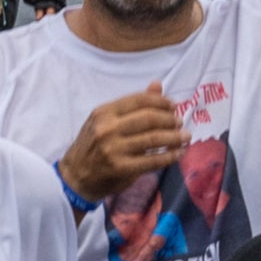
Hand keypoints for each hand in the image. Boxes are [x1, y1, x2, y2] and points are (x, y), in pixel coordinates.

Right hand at [60, 85, 187, 204]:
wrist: (75, 176)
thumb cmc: (93, 146)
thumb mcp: (106, 121)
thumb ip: (132, 105)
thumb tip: (157, 84)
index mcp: (104, 112)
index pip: (139, 101)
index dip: (161, 102)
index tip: (173, 106)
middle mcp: (108, 128)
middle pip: (149, 118)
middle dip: (170, 120)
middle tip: (180, 123)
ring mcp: (114, 149)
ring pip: (154, 139)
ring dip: (175, 137)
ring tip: (185, 137)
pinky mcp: (121, 168)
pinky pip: (153, 160)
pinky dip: (170, 156)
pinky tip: (179, 154)